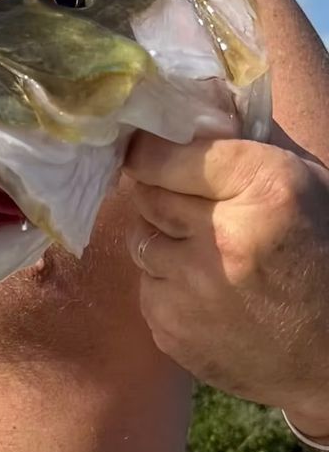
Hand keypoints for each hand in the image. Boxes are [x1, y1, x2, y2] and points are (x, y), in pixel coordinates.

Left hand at [125, 133, 328, 433]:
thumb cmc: (323, 257)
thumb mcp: (303, 187)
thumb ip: (240, 156)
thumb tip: (176, 123)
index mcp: (263, 189)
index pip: (164, 155)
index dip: (152, 153)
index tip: (146, 152)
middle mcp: (220, 236)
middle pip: (147, 196)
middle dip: (163, 195)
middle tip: (190, 206)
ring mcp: (191, 288)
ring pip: (142, 242)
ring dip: (166, 243)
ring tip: (208, 256)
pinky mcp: (170, 328)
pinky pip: (147, 288)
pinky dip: (169, 287)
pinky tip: (209, 294)